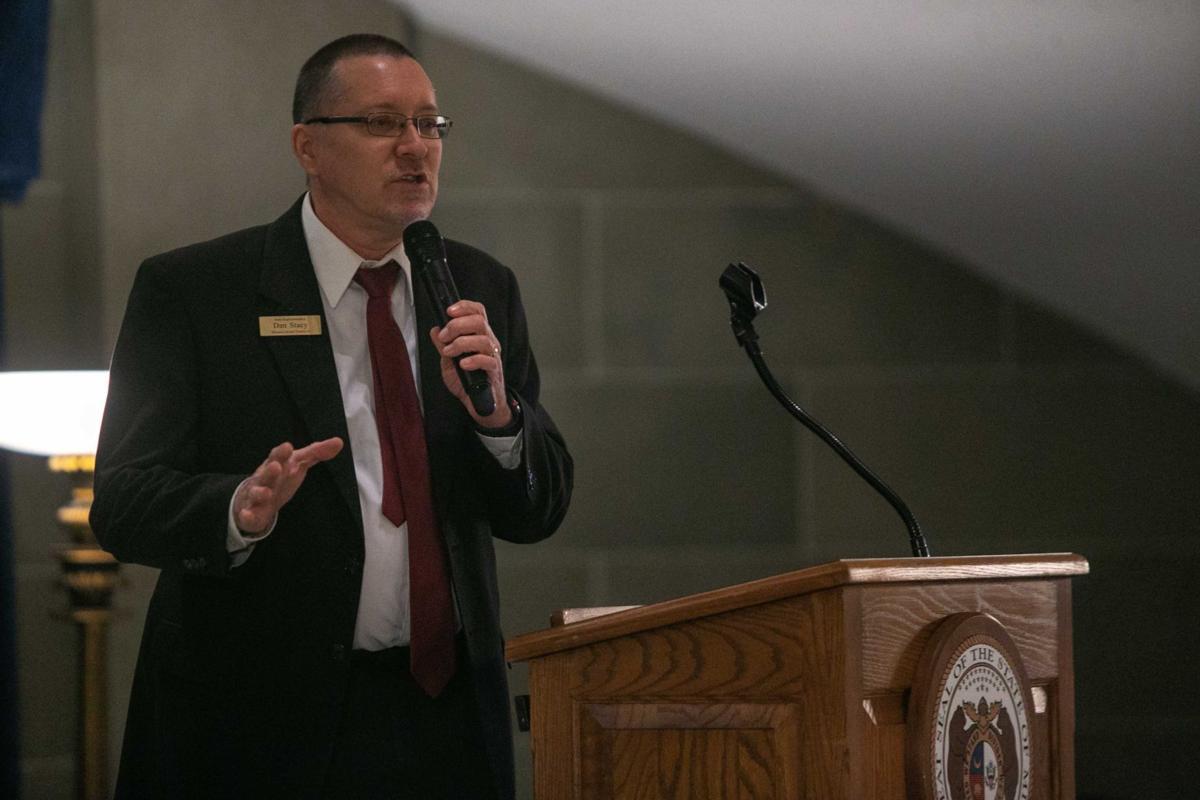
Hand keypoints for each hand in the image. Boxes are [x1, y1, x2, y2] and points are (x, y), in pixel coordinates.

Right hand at [233, 437, 343, 533]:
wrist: (256, 498)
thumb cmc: (280, 476)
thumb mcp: (298, 463)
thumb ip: (317, 452)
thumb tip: (339, 442)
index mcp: (276, 464)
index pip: (278, 456)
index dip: (282, 452)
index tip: (288, 447)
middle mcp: (265, 478)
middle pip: (266, 473)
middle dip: (270, 470)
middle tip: (276, 466)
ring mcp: (256, 495)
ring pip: (257, 493)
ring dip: (260, 492)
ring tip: (266, 493)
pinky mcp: (251, 513)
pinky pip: (248, 515)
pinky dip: (246, 515)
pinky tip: (247, 515)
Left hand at [429, 300, 511, 427]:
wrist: (481, 405)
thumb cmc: (468, 382)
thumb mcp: (449, 362)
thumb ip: (443, 346)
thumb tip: (435, 330)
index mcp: (479, 336)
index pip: (478, 312)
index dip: (465, 306)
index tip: (449, 311)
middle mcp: (489, 342)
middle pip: (479, 321)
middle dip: (457, 325)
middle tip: (444, 336)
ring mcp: (493, 356)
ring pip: (483, 339)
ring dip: (461, 343)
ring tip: (449, 352)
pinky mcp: (495, 372)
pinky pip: (488, 360)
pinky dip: (473, 360)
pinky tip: (462, 364)